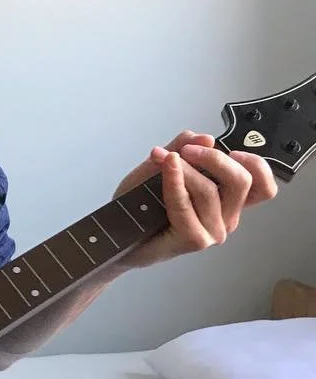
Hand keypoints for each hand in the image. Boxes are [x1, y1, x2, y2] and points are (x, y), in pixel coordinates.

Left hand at [113, 130, 277, 269]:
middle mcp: (226, 218)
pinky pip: (186, 205)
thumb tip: (206, 137)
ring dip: (185, 170)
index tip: (232, 150)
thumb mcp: (162, 167)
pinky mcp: (195, 241)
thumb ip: (182, 149)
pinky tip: (165, 169)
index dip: (257, 165)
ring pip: (210, 191)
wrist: (117, 235)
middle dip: (213, 158)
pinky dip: (174, 183)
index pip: (263, 187)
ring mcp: (212, 232)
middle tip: (185, 150)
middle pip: (241, 182)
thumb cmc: (140, 206)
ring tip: (163, 159)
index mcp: (227, 202)